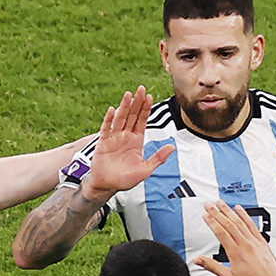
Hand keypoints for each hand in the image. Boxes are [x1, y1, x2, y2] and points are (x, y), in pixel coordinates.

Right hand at [84, 86, 173, 201]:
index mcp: (136, 140)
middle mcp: (125, 136)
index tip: (150, 96)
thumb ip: (158, 158)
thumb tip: (172, 147)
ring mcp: (114, 138)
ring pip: (120, 119)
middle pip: (132, 116)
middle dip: (137, 102)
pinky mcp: (103, 143)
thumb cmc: (125, 179)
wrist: (107, 186)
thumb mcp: (146, 170)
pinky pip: (106, 129)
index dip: (146, 109)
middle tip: (141, 89)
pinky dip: (109, 120)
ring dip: (124, 107)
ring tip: (128, 95)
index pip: (142, 120)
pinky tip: (112, 110)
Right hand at [194, 201, 275, 275]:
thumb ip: (212, 266)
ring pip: (240, 222)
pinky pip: (252, 225)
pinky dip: (245, 216)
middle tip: (209, 205)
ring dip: (229, 211)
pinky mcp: (261, 242)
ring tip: (221, 203)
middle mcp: (245, 244)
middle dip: (217, 213)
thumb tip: (199, 260)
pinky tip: (240, 210)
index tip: (205, 215)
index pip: (221, 232)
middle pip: (229, 224)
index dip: (212, 222)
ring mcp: (254, 242)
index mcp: (236, 253)